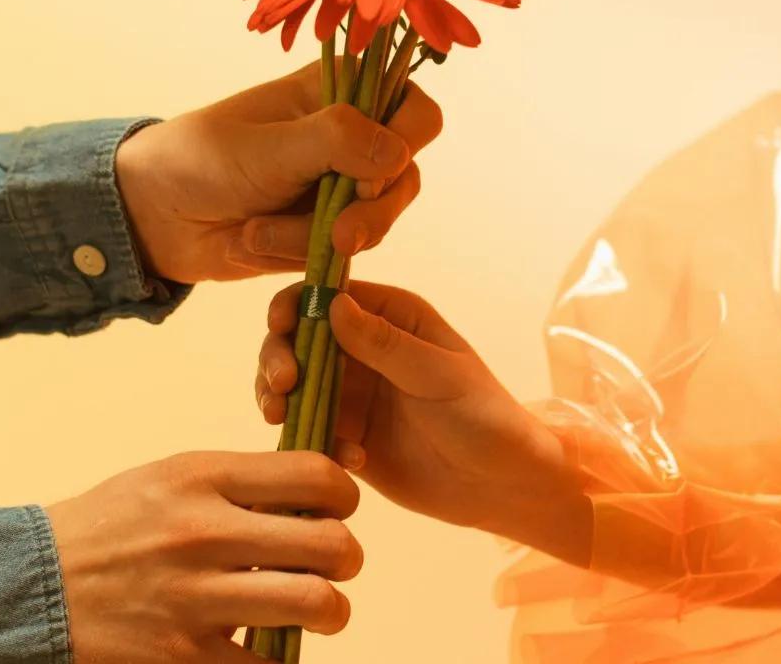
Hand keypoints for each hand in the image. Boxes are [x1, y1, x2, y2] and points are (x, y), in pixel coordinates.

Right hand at [44, 451, 362, 661]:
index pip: (316, 477)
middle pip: (332, 545)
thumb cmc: (111, 529)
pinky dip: (282, 660)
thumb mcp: (170, 479)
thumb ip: (239, 483)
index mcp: (202, 477)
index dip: (343, 497)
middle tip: (330, 567)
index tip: (335, 512)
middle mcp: (204, 533)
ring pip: (318, 606)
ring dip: (329, 612)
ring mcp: (196, 599)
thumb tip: (319, 493)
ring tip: (314, 610)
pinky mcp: (185, 657)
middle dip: (345, 559)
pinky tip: (267, 646)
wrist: (32, 587)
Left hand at [115, 63, 441, 283]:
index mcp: (343, 92)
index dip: (403, 144)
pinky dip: (301, 256)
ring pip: (376, 223)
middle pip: (406, 178)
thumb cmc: (202, 158)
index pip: (416, 112)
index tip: (365, 173)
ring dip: (318, 237)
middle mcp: (352, 137)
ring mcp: (340, 188)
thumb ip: (336, 141)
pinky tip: (254, 243)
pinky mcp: (324, 232)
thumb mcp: (269, 146)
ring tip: (257, 233)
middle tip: (339, 236)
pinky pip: (343, 255)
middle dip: (371, 212)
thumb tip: (398, 156)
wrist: (153, 214)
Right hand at [254, 282, 591, 566]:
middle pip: (297, 339)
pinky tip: (351, 461)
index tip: (281, 326)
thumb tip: (333, 304)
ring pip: (293, 386)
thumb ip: (386, 344)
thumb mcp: (439, 376)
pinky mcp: (346, 437)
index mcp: (391, 317)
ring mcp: (351, 394)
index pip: (328, 295)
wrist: (502, 485)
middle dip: (277, 357)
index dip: (296, 305)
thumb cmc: (485, 416)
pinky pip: (309, 431)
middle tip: (281, 385)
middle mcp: (363, 350)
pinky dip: (312, 442)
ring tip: (284, 418)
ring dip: (279, 399)